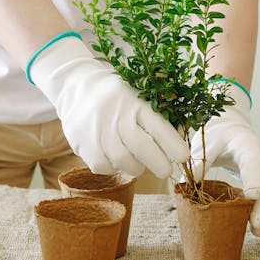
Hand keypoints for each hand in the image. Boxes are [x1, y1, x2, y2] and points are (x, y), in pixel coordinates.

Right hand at [30, 34, 188, 177]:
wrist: (76, 87)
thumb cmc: (119, 95)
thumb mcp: (139, 93)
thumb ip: (161, 112)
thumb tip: (182, 134)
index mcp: (135, 101)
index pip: (157, 125)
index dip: (172, 144)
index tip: (183, 156)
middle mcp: (116, 115)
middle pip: (141, 147)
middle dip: (158, 163)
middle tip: (166, 171)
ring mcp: (98, 131)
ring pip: (123, 161)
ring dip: (136, 167)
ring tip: (139, 162)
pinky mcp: (83, 145)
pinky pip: (105, 166)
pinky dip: (114, 167)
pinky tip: (116, 157)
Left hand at [190, 82, 259, 234]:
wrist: (233, 127)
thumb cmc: (218, 137)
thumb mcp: (205, 144)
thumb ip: (198, 161)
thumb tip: (188, 184)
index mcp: (247, 145)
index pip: (255, 164)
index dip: (255, 182)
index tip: (250, 201)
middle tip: (255, 229)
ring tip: (258, 232)